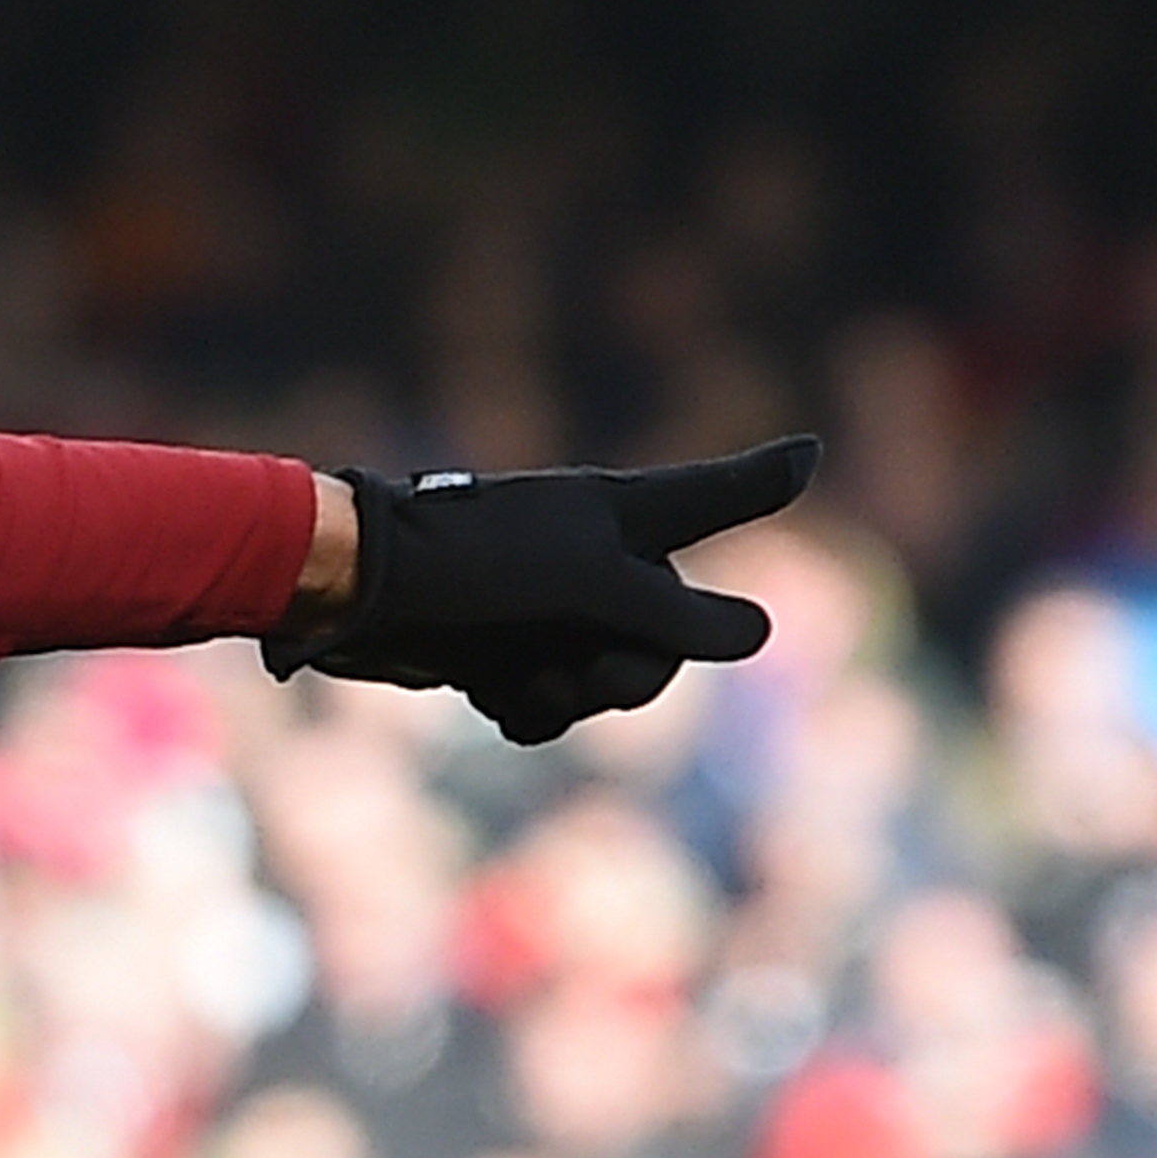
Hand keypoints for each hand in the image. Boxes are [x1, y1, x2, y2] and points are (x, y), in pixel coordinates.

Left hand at [268, 435, 818, 743]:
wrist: (347, 595)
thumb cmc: (472, 570)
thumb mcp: (592, 588)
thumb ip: (680, 615)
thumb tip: (757, 634)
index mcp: (620, 515)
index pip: (714, 497)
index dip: (766, 480)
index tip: (809, 451)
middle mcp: (592, 555)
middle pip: (668, 635)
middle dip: (631, 673)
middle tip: (581, 674)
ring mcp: (546, 604)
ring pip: (608, 676)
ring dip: (573, 696)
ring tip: (522, 683)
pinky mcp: (498, 645)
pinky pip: (549, 698)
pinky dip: (528, 706)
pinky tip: (491, 694)